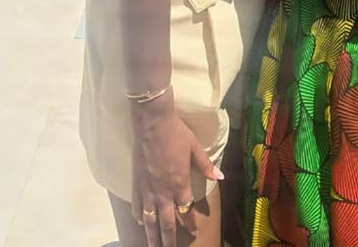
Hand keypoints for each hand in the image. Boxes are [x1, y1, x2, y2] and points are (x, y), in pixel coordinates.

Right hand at [131, 103, 221, 245]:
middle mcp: (163, 192)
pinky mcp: (136, 183)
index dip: (190, 223)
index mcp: (180, 184)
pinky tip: (140, 221)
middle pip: (166, 223)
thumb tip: (220, 177)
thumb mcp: (195, 148)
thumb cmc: (176, 133)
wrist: (153, 123)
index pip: (186, 211)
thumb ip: (206, 166)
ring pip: (149, 220)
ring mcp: (148, 190)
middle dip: (169, 240)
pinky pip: (137, 205)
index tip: (193, 231)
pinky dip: (139, 216)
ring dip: (152, 235)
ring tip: (153, 246)